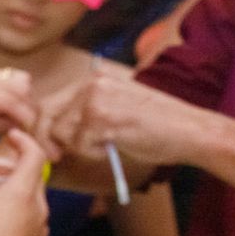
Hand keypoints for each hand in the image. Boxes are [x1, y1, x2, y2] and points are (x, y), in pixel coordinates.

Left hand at [0, 67, 38, 142]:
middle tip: (23, 126)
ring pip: (20, 79)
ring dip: (23, 98)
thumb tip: (19, 125)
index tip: (30, 131)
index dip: (26, 117)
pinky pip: (11, 78)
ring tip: (15, 116)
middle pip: (21, 87)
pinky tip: (8, 107)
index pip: (12, 101)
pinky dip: (16, 91)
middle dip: (27, 107)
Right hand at [0, 129, 50, 235]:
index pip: (34, 155)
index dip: (24, 141)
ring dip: (17, 195)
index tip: (11, 137)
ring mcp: (41, 228)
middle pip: (33, 178)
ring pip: (34, 202)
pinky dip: (20, 217)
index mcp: (21, 192)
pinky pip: (32, 223)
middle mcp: (38, 207)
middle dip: (14, 170)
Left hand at [39, 67, 212, 173]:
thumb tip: (50, 129)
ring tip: (106, 145)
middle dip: (46, 139)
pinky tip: (116, 147)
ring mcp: (95, 98)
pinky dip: (94, 153)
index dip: (43, 127)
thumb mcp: (116, 107)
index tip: (50, 145)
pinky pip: (79, 145)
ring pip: (60, 132)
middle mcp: (91, 83)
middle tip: (56, 157)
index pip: (50, 101)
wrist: (191, 130)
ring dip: (78, 147)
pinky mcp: (101, 117)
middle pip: (45, 114)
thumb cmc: (156, 126)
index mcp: (95, 78)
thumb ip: (85, 111)